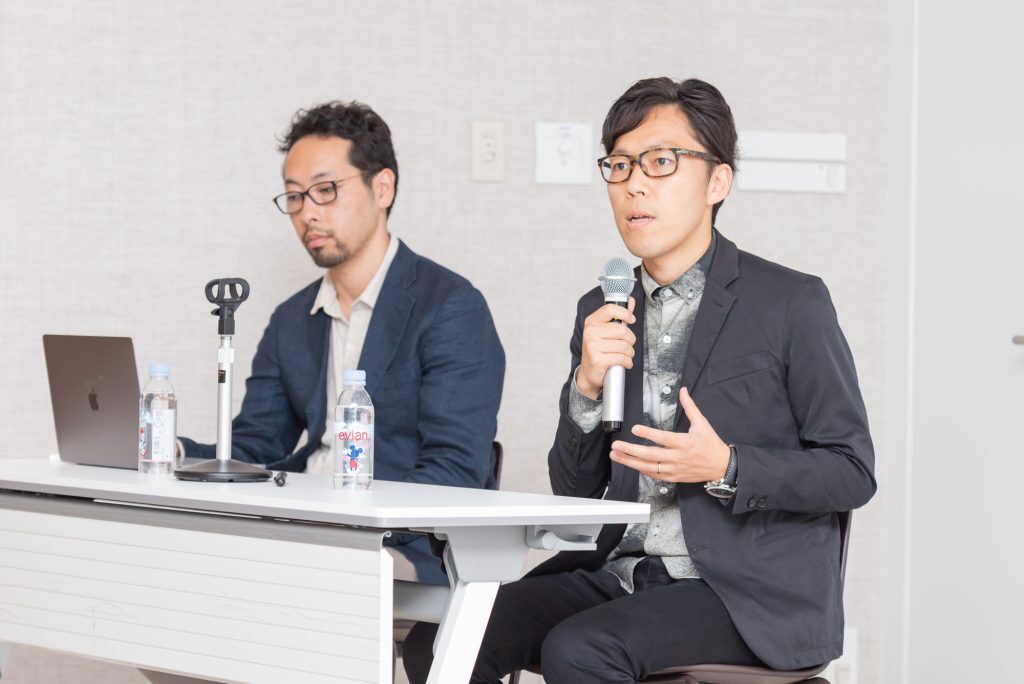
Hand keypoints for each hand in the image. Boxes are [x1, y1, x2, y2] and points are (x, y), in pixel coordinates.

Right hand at [576, 297, 636, 399]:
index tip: (632, 319)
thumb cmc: (599, 350)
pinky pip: (622, 358)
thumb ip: (619, 316)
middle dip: (631, 339)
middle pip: (622, 330)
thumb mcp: (605, 331)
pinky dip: (628, 362)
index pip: (610, 309)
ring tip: (626, 355)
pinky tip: (625, 363)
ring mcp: (592, 346)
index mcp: (591, 322)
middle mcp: (590, 332)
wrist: (589, 373)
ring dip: (630, 353)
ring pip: (624, 346)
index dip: (625, 313)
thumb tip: (631, 301)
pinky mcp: (598, 360)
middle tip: (628, 344)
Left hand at [609, 387, 729, 482]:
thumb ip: (690, 407)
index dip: (648, 433)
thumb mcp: (702, 423)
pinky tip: (631, 464)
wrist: (722, 466)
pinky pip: (654, 475)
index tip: (635, 429)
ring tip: (617, 455)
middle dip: (631, 450)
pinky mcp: (673, 478)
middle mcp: (677, 457)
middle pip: (650, 455)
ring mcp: (674, 469)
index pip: (662, 438)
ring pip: (648, 467)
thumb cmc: (711, 445)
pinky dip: (642, 470)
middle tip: (617, 446)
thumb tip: (683, 391)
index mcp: (684, 443)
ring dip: (630, 462)